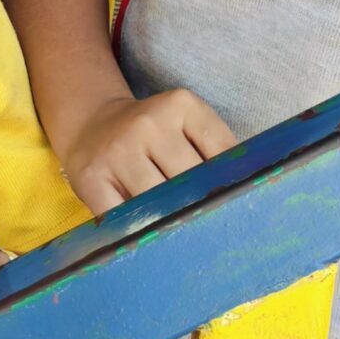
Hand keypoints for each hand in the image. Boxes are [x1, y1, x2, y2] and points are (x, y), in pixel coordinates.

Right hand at [58, 88, 236, 217]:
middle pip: (190, 182)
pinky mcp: (92, 179)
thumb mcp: (184, 125)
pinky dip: (138, 229)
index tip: (240, 204)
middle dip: (201, 205)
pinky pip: (125, 218)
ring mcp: (118, 151)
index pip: (222, 152)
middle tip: (213, 229)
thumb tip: (249, 191)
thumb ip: (214, 150)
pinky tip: (147, 233)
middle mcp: (148, 124)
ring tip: (180, 233)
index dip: (232, 182)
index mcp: (181, 105)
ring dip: (170, 221)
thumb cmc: (151, 136)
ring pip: (158, 203)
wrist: (91, 125)